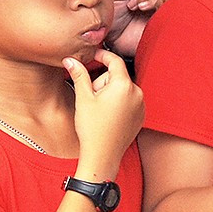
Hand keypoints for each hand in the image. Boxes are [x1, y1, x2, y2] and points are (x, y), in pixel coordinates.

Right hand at [64, 48, 143, 176]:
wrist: (102, 155)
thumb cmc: (92, 129)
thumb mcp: (83, 98)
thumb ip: (79, 74)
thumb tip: (71, 60)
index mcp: (124, 85)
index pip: (115, 61)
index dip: (103, 55)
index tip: (94, 55)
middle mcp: (137, 93)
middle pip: (117, 77)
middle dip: (103, 82)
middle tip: (91, 98)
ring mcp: (141, 105)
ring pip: (123, 89)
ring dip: (110, 93)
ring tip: (99, 110)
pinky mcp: (141, 116)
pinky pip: (129, 101)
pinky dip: (118, 103)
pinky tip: (108, 116)